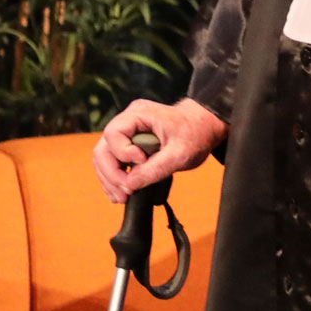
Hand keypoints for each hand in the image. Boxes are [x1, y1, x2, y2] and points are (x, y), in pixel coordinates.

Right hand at [92, 97, 227, 202]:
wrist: (206, 127)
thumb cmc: (197, 133)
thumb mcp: (180, 154)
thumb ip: (155, 169)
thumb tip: (129, 185)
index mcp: (139, 114)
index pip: (113, 134)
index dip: (123, 153)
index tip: (142, 163)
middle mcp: (129, 120)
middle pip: (104, 148)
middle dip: (111, 174)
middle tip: (124, 193)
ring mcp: (128, 131)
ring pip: (105, 157)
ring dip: (111, 179)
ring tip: (121, 197)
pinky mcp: (130, 143)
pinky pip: (114, 160)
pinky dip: (115, 177)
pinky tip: (121, 192)